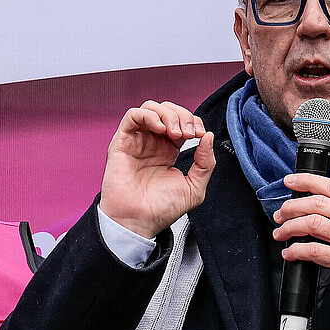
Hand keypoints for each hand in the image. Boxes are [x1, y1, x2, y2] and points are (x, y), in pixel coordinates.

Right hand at [98, 101, 215, 238]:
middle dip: (183, 116)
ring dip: (167, 114)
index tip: (200, 134)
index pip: (182, 121)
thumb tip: (208, 137)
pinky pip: (133, 115)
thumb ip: (205, 163)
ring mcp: (137, 141)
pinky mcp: (122, 142)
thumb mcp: (194, 187)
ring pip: (151, 108)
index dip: (193, 121)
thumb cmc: (161, 209)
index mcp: (168, 151)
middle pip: (168, 110)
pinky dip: (149, 115)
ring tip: (174, 132)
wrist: (139, 221)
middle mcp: (152, 143)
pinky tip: (160, 129)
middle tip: (188, 133)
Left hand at [273, 173, 329, 314]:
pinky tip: (290, 253)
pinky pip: (314, 250)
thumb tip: (315, 203)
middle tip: (281, 215)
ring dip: (290, 228)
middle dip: (292, 207)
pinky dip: (296, 250)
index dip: (307, 181)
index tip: (290, 182)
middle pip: (319, 204)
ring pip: (313, 224)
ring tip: (281, 233)